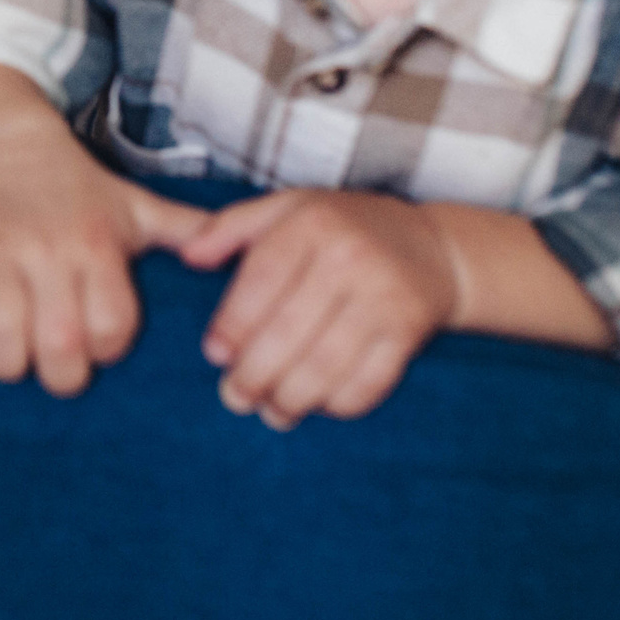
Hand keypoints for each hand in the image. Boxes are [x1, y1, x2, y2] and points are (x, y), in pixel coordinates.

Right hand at [0, 64, 206, 396]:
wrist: (9, 140)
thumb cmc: (80, 189)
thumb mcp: (136, 205)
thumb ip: (188, 231)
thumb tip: (241, 255)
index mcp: (98, 245)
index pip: (110, 330)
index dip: (105, 350)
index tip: (97, 342)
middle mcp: (49, 248)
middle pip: (58, 346)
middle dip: (59, 374)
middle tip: (56, 363)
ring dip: (7, 358)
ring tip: (15, 347)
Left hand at [179, 190, 463, 429]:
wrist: (432, 246)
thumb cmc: (344, 228)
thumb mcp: (288, 207)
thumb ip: (230, 226)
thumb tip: (187, 257)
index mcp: (312, 223)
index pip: (261, 282)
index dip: (233, 325)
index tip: (215, 354)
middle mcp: (350, 257)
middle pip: (288, 331)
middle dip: (254, 375)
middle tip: (234, 398)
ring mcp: (384, 296)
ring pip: (325, 365)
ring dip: (292, 399)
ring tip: (272, 412)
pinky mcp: (410, 331)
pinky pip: (368, 381)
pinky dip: (338, 403)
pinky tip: (318, 405)